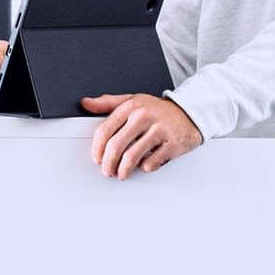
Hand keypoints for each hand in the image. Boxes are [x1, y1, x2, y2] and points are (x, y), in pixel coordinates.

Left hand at [82, 93, 203, 179]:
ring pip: (133, 156)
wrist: (189, 113)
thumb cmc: (157, 110)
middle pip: (117, 145)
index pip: (105, 130)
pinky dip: (145, 168)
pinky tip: (143, 166)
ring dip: (123, 169)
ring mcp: (159, 130)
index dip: (97, 148)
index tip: (96, 157)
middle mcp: (144, 117)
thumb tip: (85, 103)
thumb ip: (107, 103)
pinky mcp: (173, 144)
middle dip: (108, 162)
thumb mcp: (132, 101)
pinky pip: (152, 162)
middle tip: (107, 170)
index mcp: (130, 107)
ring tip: (121, 173)